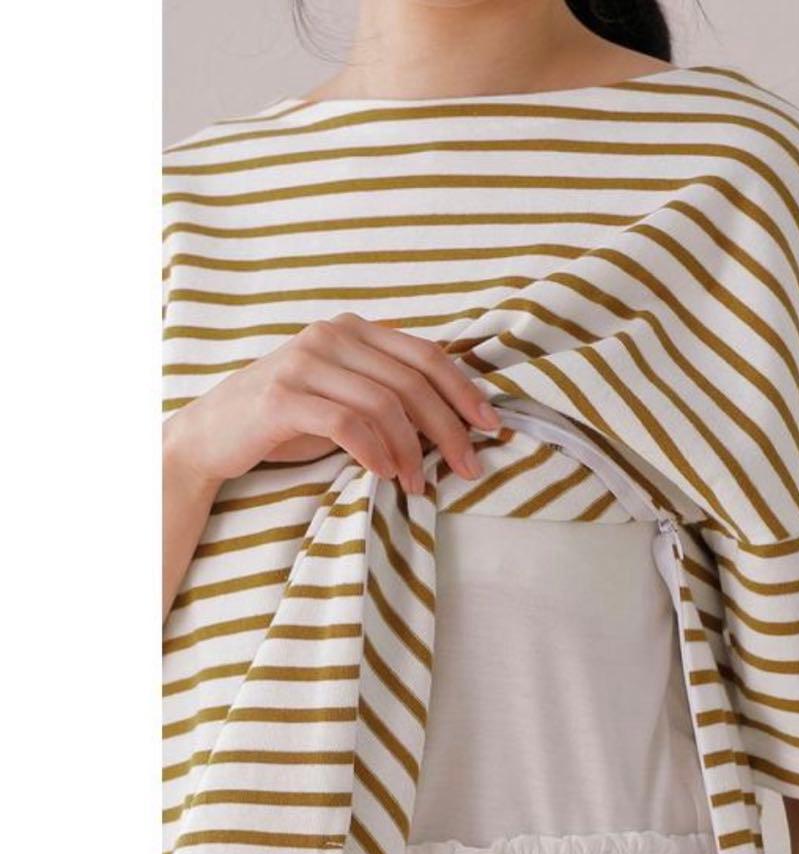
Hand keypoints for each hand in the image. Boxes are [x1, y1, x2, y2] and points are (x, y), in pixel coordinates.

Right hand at [164, 312, 499, 494]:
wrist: (211, 434)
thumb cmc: (288, 420)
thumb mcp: (344, 395)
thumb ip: (388, 392)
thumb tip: (455, 418)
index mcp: (352, 329)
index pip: (426, 354)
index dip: (464, 390)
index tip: (490, 426)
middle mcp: (330, 335)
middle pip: (412, 381)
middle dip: (449, 428)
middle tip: (468, 466)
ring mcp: (304, 362)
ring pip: (384, 403)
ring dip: (412, 450)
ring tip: (419, 482)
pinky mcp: (282, 396)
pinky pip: (347, 423)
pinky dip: (375, 451)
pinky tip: (384, 473)